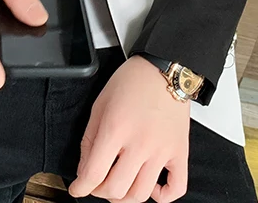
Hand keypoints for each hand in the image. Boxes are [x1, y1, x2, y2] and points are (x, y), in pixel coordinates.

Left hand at [68, 55, 189, 202]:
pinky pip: (176, 188)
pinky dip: (162, 196)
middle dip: (100, 191)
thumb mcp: (100, 103)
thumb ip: (90, 138)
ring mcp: (162, 150)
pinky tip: (151, 187)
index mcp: (116, 128)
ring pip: (141, 194)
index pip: (94, 173)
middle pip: (116, 189)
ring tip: (119, 185)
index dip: (80, 187)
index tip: (77, 188)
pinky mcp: (180, 152)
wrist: (164, 67)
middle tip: (97, 183)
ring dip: (125, 197)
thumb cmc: (132, 81)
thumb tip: (85, 168)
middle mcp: (140, 143)